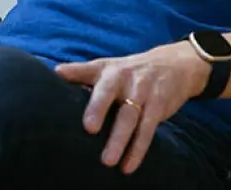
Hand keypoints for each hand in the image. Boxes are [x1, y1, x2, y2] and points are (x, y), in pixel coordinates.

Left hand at [53, 43, 211, 174]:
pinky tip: (128, 165)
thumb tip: (56, 72)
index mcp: (107, 69)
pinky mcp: (158, 107)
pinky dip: (138, 150)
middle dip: (99, 109)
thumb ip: (81, 71)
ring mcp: (142, 92)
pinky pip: (148, 131)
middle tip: (90, 129)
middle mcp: (124, 78)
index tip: (60, 75)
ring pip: (130, 117)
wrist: (174, 65)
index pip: (88, 69)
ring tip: (108, 161)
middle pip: (110, 94)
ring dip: (121, 140)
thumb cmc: (129, 70)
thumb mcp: (107, 66)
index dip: (75, 73)